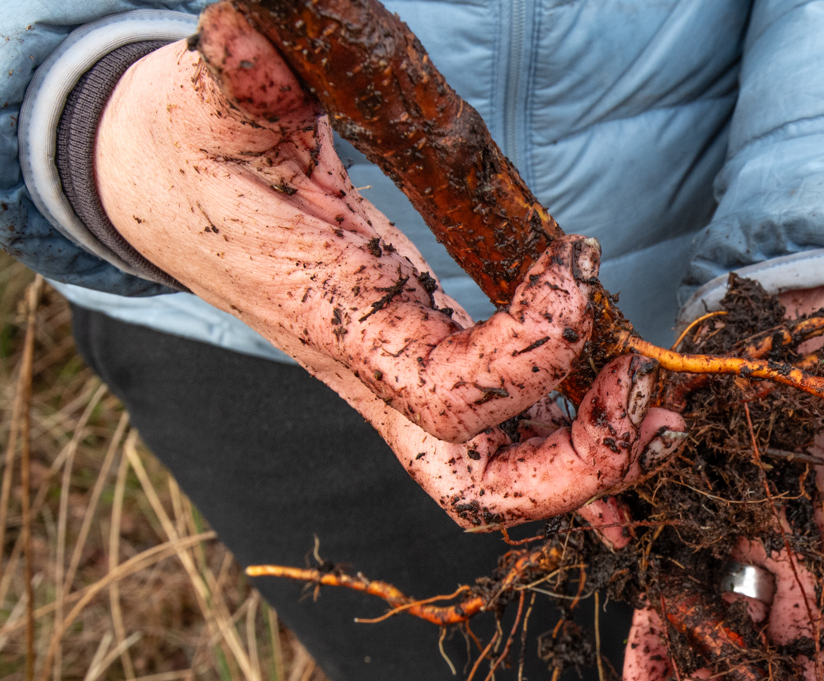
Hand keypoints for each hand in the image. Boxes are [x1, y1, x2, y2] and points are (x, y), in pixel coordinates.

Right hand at [93, 5, 683, 531]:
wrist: (159, 190)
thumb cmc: (191, 147)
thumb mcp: (207, 101)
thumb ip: (236, 80)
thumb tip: (251, 47)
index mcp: (338, 323)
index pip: (453, 394)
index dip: (536, 349)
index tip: (577, 257)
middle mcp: (374, 377)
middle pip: (480, 489)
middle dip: (577, 467)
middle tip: (644, 388)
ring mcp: (401, 384)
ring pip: (501, 481)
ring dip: (594, 464)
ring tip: (664, 412)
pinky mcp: (425, 364)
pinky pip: (507, 438)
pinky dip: (577, 444)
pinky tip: (633, 422)